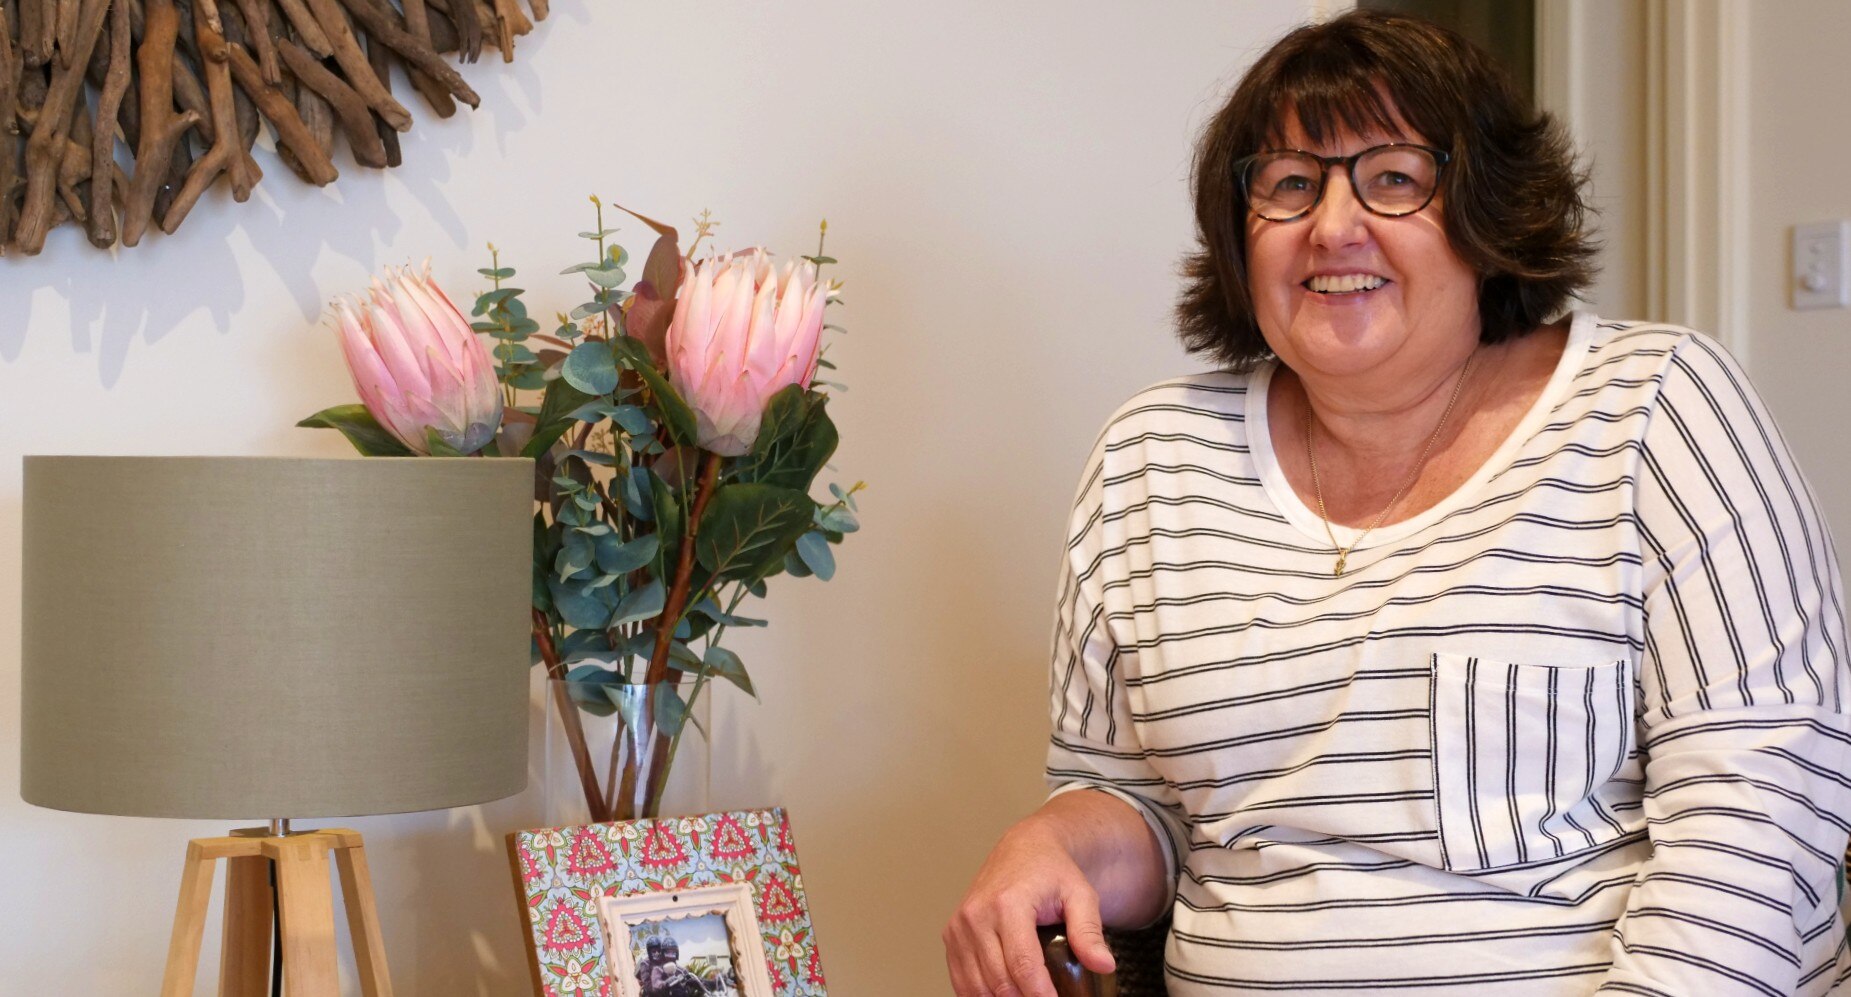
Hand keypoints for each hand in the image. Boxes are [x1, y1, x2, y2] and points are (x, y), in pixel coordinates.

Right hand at [943, 815, 1115, 996]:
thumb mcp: (1080, 895)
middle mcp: (977, 914)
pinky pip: (960, 979)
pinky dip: (980, 994)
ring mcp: (960, 926)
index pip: (1023, 964)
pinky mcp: (951, 934)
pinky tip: (1002, 995)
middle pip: (999, 980)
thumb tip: (1104, 964)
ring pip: (977, 986)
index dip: (1040, 994)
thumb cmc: (1052, 872)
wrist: (1024, 848)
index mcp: (1008, 903)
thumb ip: (1089, 931)